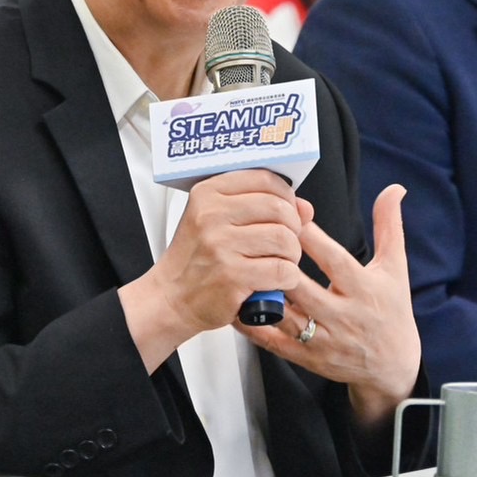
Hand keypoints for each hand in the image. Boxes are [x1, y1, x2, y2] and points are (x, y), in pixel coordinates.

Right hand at [119, 170, 307, 372]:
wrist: (171, 297)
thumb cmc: (196, 258)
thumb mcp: (216, 220)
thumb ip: (260, 206)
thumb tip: (305, 207)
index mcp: (208, 193)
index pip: (264, 179)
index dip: (286, 195)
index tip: (287, 210)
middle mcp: (212, 216)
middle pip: (279, 209)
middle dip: (293, 228)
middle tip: (285, 243)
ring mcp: (221, 246)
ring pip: (285, 240)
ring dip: (292, 255)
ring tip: (280, 262)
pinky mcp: (232, 277)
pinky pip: (282, 270)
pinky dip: (288, 278)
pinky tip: (277, 281)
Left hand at [239, 184, 420, 427]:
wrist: (392, 365)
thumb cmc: (391, 310)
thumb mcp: (395, 268)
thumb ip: (389, 226)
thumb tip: (394, 188)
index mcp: (363, 290)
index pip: (334, 261)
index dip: (312, 238)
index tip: (292, 214)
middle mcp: (343, 316)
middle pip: (304, 289)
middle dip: (279, 263)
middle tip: (256, 238)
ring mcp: (324, 340)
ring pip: (286, 316)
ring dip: (262, 294)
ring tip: (241, 270)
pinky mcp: (308, 358)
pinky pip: (274, 343)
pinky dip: (254, 326)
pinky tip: (237, 306)